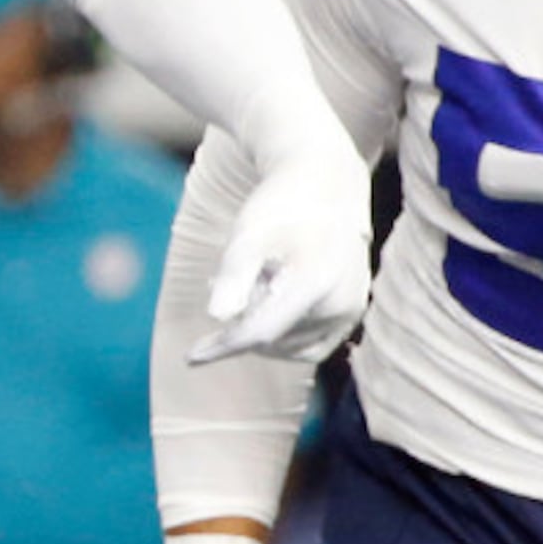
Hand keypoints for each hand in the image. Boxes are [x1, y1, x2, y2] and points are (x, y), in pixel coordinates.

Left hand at [189, 148, 370, 364]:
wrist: (326, 186)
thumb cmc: (281, 207)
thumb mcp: (248, 234)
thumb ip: (234, 275)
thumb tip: (217, 317)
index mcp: (316, 280)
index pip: (262, 331)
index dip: (224, 347)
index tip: (190, 357)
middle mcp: (341, 302)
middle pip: (273, 339)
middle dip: (240, 325)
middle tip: (223, 282)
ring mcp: (350, 311)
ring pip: (289, 345)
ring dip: (260, 328)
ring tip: (253, 281)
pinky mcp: (352, 314)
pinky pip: (310, 347)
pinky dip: (282, 335)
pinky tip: (268, 303)